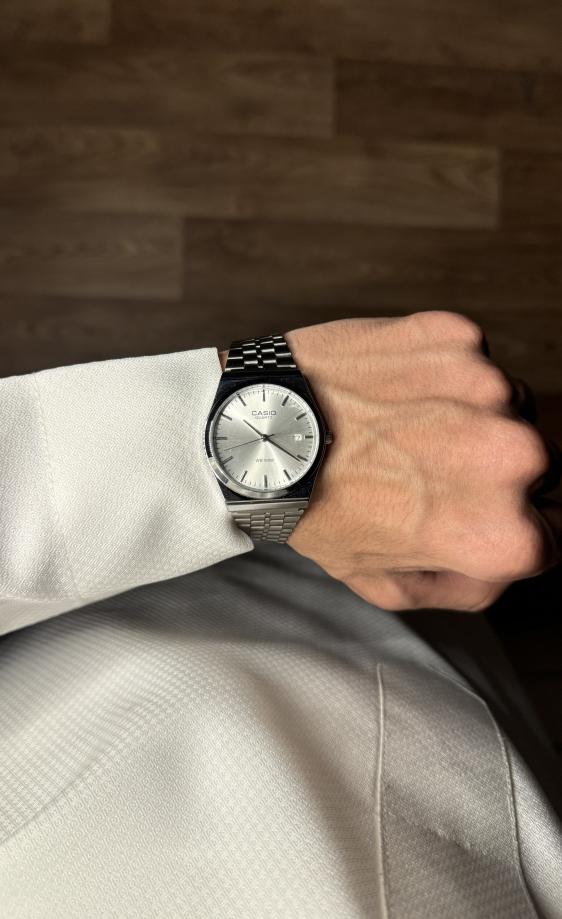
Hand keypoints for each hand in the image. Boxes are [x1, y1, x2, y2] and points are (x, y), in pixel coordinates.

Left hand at [283, 314, 561, 611]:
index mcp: (504, 532)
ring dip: (474, 417)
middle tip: (429, 469)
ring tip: (404, 427)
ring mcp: (488, 388)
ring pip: (509, 407)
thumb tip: (517, 555)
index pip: (551, 533)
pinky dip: (444, 373)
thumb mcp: (387, 585)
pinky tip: (395, 392)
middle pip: (540, 464)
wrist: (261, 431)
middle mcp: (515, 457)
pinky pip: (473, 359)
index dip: (506, 525)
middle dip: (495, 471)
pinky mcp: (458, 337)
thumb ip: (471, 585)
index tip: (466, 512)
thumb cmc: (316, 508)